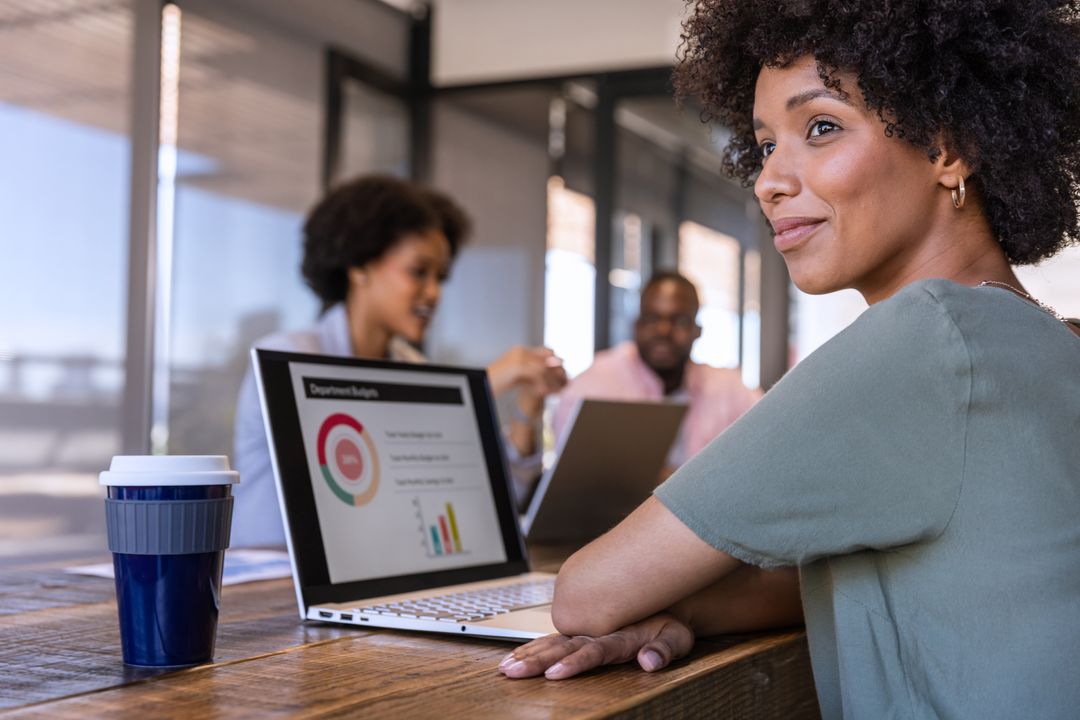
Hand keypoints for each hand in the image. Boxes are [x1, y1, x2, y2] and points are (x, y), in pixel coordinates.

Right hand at [487, 346, 566, 396]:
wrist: (480, 385)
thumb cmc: (495, 383)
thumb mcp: (516, 377)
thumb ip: (531, 375)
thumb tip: (546, 380)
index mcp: (520, 351)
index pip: (546, 351)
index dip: (556, 363)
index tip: (562, 376)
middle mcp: (520, 351)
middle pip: (548, 357)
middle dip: (557, 371)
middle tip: (564, 384)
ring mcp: (518, 357)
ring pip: (544, 367)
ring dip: (552, 380)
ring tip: (556, 392)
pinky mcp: (517, 366)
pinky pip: (537, 375)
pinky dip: (543, 384)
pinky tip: (544, 393)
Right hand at [498, 613, 693, 679]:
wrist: (664, 590)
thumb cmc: (671, 621)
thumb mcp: (677, 637)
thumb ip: (663, 650)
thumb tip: (648, 662)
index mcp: (618, 636)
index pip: (592, 652)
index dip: (573, 663)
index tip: (553, 674)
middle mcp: (597, 631)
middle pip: (562, 647)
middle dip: (536, 660)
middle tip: (512, 673)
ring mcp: (586, 629)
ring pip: (552, 641)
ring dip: (528, 654)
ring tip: (505, 667)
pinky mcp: (581, 630)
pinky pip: (553, 638)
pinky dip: (532, 646)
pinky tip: (514, 656)